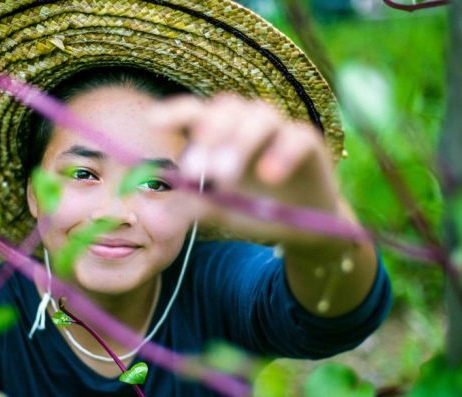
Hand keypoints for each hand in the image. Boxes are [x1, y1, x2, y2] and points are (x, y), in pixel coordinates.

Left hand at [147, 93, 377, 316]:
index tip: (152, 120)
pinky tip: (269, 176)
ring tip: (225, 176)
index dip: (175, 111)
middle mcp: (247, 123)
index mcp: (221, 134)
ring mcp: (279, 129)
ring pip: (259, 115)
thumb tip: (161, 212)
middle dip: (208, 136)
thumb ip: (196, 206)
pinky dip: (281, 153)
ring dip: (239, 142)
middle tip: (196, 172)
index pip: (196, 111)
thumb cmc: (256, 210)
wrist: (305, 228)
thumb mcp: (223, 211)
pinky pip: (296, 136)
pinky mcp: (309, 142)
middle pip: (226, 108)